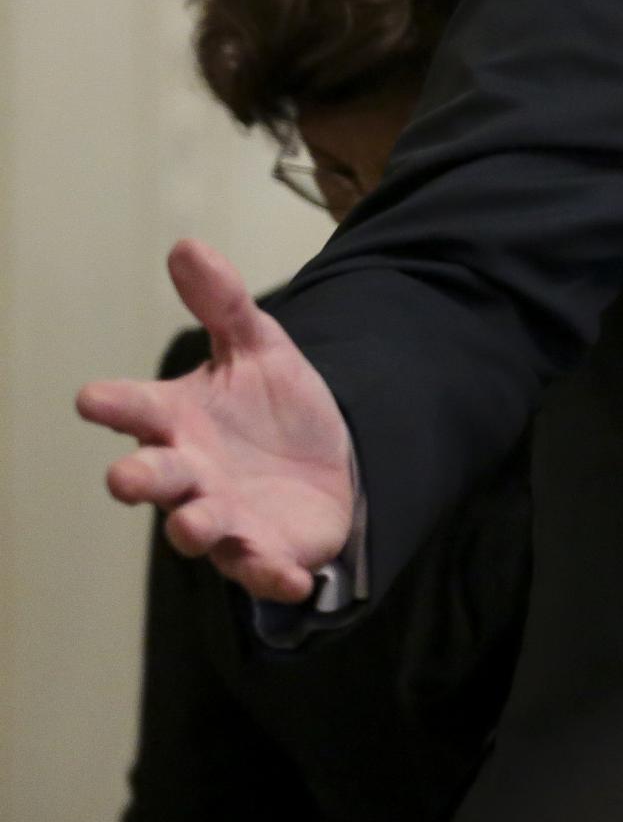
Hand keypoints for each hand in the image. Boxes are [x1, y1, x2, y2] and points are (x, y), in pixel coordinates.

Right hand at [76, 240, 353, 602]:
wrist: (332, 459)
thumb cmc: (274, 408)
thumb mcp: (258, 348)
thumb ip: (223, 305)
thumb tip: (186, 244)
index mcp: (179, 421)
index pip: (137, 409)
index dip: (114, 405)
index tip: (92, 398)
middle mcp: (190, 473)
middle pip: (153, 479)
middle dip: (140, 479)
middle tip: (126, 478)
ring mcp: (224, 516)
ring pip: (197, 529)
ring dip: (194, 527)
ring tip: (194, 524)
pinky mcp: (266, 550)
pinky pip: (262, 568)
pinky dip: (272, 574)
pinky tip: (291, 577)